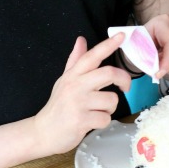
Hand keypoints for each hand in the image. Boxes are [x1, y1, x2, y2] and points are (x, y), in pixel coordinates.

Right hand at [34, 33, 130, 154]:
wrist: (43, 132)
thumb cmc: (58, 106)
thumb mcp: (64, 80)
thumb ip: (75, 61)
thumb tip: (81, 40)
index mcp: (73, 75)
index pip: (92, 56)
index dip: (108, 44)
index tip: (122, 35)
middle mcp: (76, 86)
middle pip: (109, 73)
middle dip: (123, 79)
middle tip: (125, 87)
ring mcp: (78, 103)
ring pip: (111, 100)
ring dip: (110, 108)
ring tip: (98, 111)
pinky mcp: (81, 120)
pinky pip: (106, 119)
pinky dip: (103, 122)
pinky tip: (92, 122)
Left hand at [143, 14, 168, 78]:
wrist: (143, 36)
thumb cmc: (138, 39)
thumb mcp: (138, 44)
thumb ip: (147, 55)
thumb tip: (156, 69)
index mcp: (164, 23)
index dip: (168, 62)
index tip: (158, 74)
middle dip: (168, 66)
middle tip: (156, 67)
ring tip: (161, 64)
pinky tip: (167, 64)